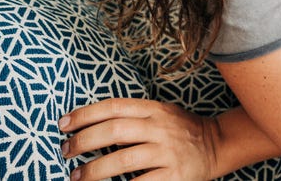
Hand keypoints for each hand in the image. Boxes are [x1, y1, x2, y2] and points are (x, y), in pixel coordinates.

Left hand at [59, 98, 218, 180]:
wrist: (217, 145)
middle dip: (83, 141)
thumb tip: (89, 125)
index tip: (63, 124)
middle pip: (114, 130)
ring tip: (77, 177)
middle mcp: (160, 128)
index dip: (85, 114)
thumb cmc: (180, 131)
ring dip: (94, 171)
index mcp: (154, 109)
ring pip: (123, 159)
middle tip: (66, 152)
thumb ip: (133, 116)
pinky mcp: (174, 176)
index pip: (114, 106)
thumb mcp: (160, 113)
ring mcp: (168, 152)